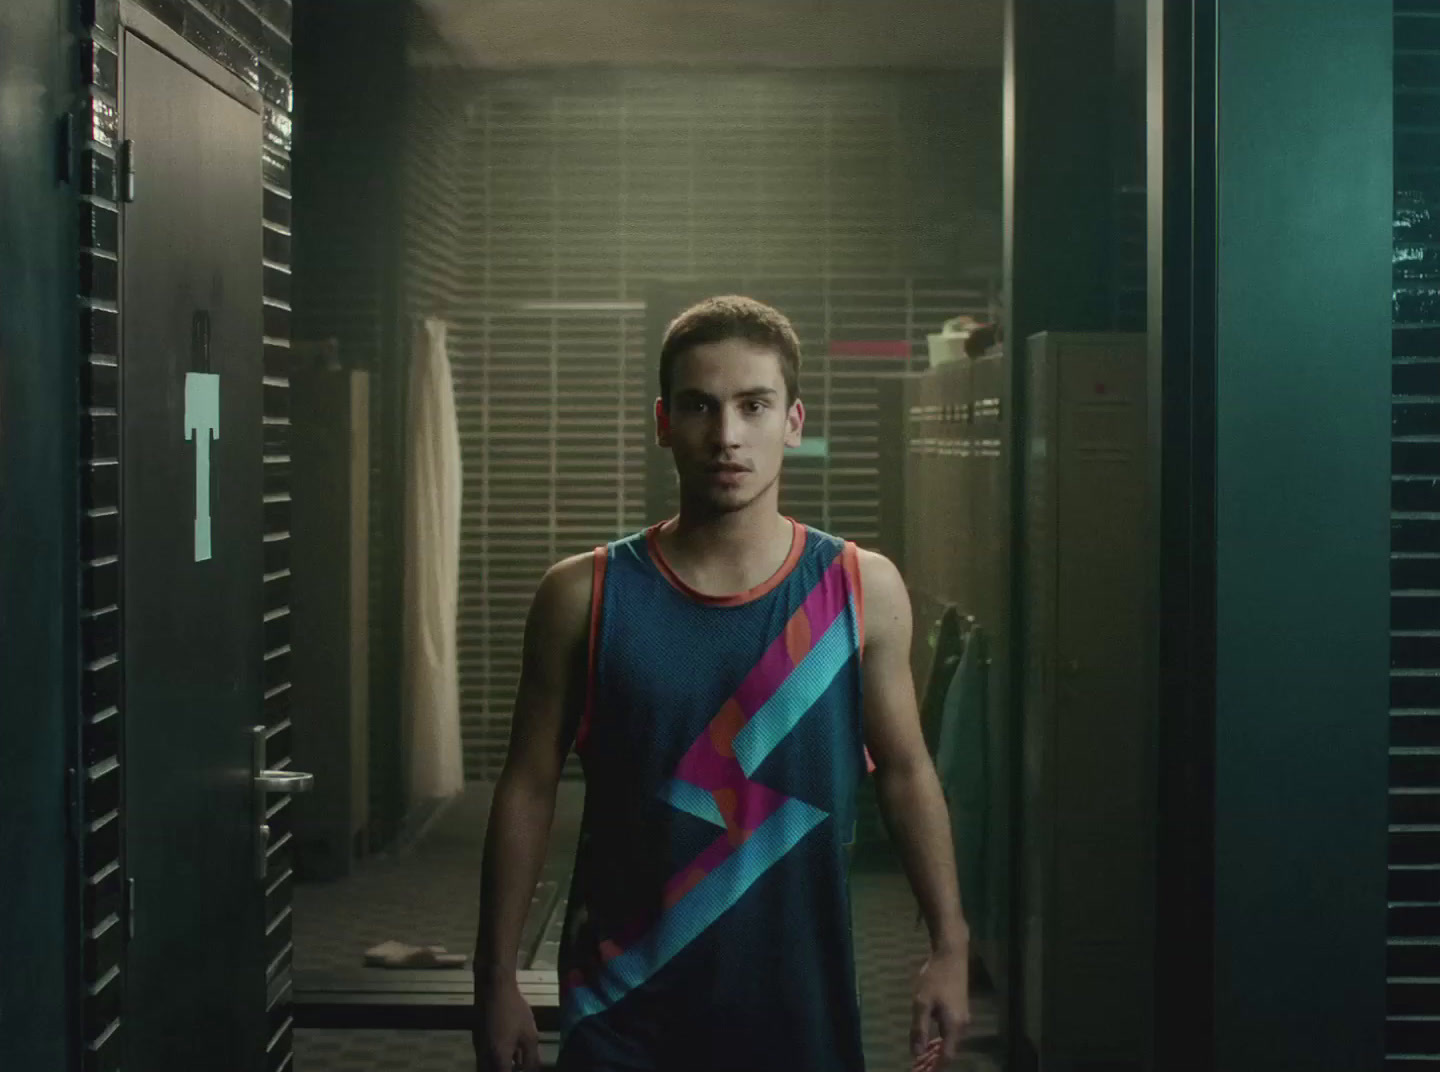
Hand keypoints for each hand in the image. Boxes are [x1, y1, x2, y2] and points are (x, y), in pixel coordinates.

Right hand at [473, 975, 539, 1071]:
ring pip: (487, 1067)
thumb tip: (531, 1071)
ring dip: (500, 1067)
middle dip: (504, 1071)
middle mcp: (484, 1057)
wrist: (494, 988)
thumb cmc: (514, 1011)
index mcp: (498, 1058)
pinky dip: (496, 1059)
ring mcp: (478, 1048)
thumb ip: (531, 1058)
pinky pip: (485, 1058)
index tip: (523, 1071)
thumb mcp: (529, 1035)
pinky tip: (510, 1051)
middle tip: (519, 1067)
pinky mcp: (477, 1039)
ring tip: (516, 1060)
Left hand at [910, 947, 970, 1067]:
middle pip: (950, 1050)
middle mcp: (963, 1025)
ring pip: (950, 1041)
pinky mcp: (960, 1009)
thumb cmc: (935, 978)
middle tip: (918, 1065)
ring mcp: (963, 1017)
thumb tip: (917, 1053)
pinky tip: (929, 1037)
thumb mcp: (922, 1003)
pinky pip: (950, 1031)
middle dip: (935, 1060)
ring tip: (921, 1055)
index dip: (935, 1067)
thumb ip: (919, 1029)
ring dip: (936, 1050)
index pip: (947, 1056)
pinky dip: (940, 1039)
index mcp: (954, 1026)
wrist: (951, 955)